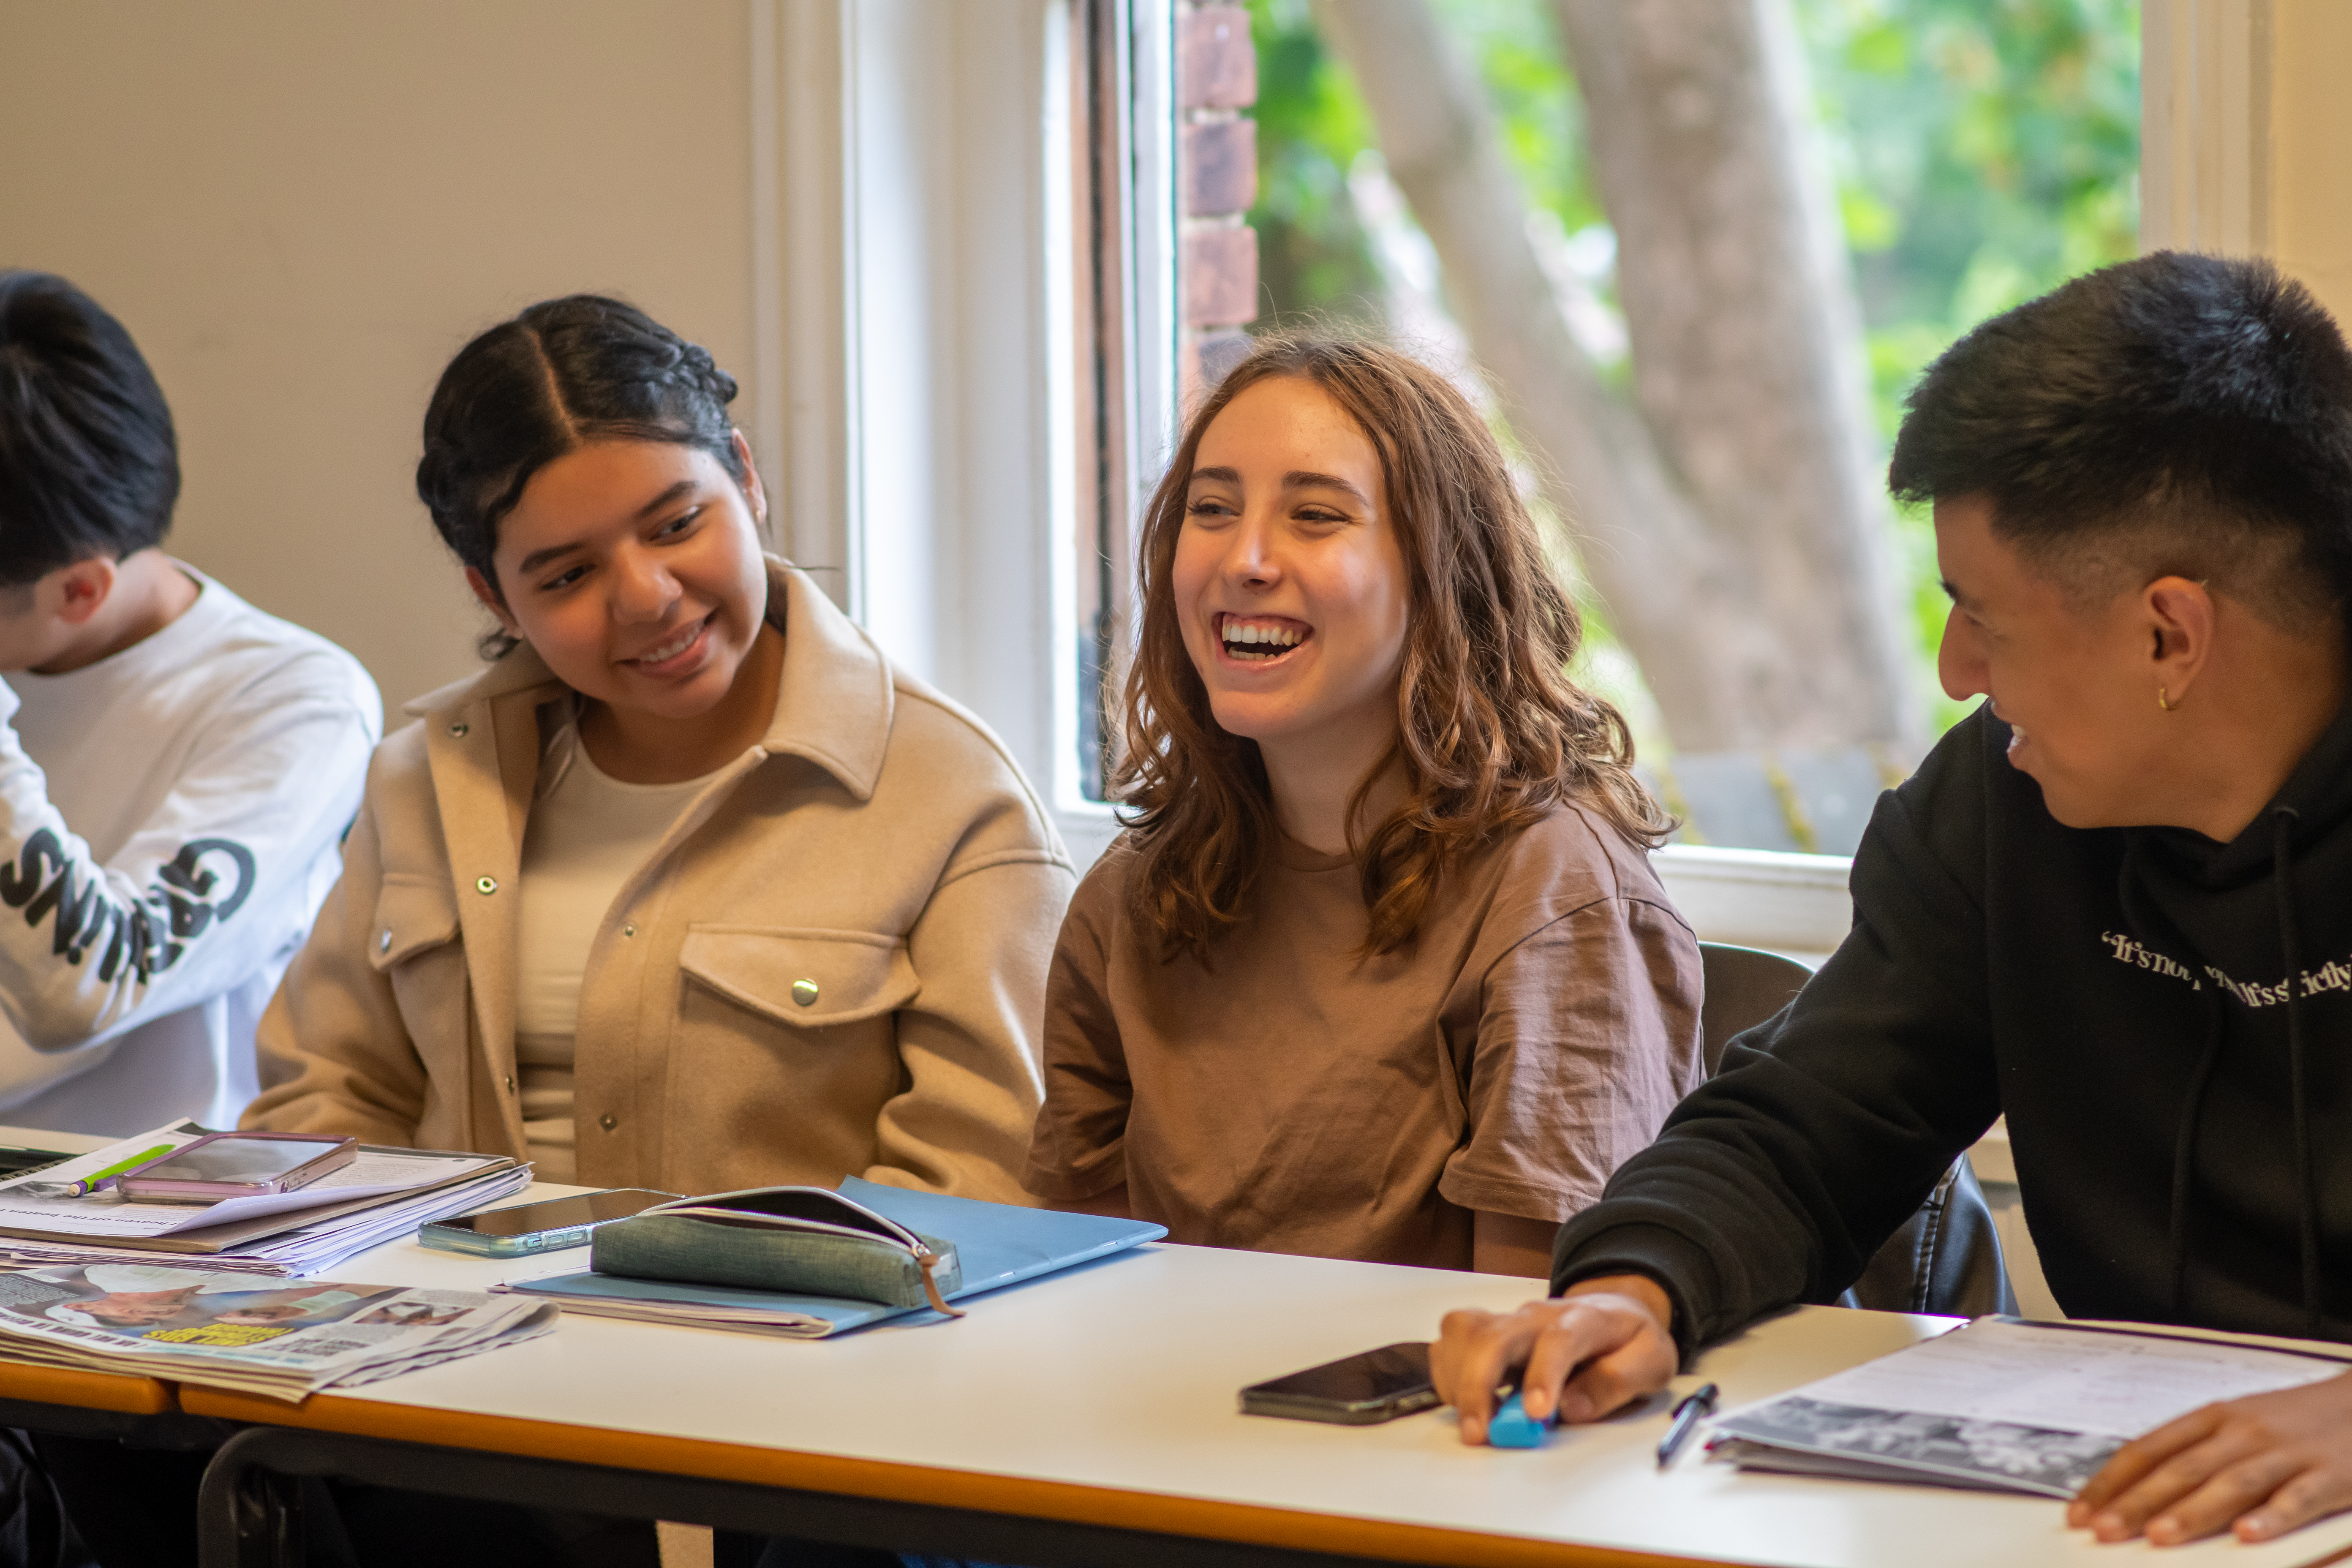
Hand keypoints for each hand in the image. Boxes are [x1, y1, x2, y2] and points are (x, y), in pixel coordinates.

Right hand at [1430, 1274, 1676, 1444]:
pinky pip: (1450, 1342)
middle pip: (1494, 1335)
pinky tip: (1466, 1402)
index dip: (1543, 1375)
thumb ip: (1616, 1382)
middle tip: (1480, 1432)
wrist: (1614, 1311)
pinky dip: (1447, 1374)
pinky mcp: (1487, 1330)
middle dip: (1478, 1385)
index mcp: (1584, 1320)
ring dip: (1459, 1381)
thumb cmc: (1628, 1339)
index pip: (1557, 1340)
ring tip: (1476, 1421)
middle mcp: (1537, 1315)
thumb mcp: (1650, 1362)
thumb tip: (1573, 1409)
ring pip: (1463, 1333)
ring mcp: (1508, 1320)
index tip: (1536, 1414)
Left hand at [2068, 1371, 2351, 1544]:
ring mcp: (2287, 1453)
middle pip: (2181, 1469)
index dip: (2112, 1481)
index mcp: (2213, 1418)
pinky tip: (2247, 1536)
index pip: (2149, 1449)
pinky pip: (2298, 1498)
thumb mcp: (2237, 1423)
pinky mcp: (2331, 1475)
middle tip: (2103, 1530)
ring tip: (2158, 1537)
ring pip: (2231, 1483)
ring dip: (2192, 1512)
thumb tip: (2137, 1486)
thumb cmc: (2293, 1420)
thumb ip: (2194, 1451)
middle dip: (2137, 1502)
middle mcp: (2242, 1432)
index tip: (2081, 1511)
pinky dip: (2272, 1517)